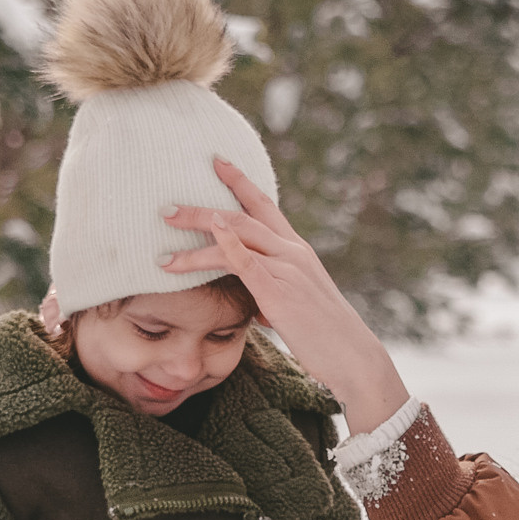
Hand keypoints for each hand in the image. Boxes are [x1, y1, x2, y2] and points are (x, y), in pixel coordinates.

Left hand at [161, 158, 411, 433]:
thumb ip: (272, 297)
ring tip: (166, 226)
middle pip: (242, 214)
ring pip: (237, 233)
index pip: (266, 207)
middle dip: (202, 208)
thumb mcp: (296, 309)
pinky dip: (227, 242)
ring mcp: (287, 269)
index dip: (241, 182)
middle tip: (166, 206)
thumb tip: (254, 305)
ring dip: (198, 226)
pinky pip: (248, 260)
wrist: (353, 358)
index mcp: (297, 252)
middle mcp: (293, 252)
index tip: (218, 162)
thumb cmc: (325, 339)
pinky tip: (211, 230)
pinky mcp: (279, 292)